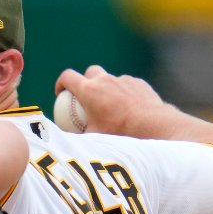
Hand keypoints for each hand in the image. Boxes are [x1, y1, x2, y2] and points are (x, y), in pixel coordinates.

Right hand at [54, 65, 174, 137]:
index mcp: (89, 90)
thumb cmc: (119, 133)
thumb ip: (78, 136)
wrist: (150, 125)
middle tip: (87, 97)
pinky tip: (129, 108)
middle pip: (90, 72)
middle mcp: (104, 79)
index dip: (61, 83)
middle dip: (86, 80)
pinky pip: (127, 85)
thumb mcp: (93, 138)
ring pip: (110, 79)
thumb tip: (66, 141)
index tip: (62, 93)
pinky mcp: (138, 83)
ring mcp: (122, 79)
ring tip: (111, 106)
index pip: (67, 77)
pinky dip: (124, 93)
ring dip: (107, 88)